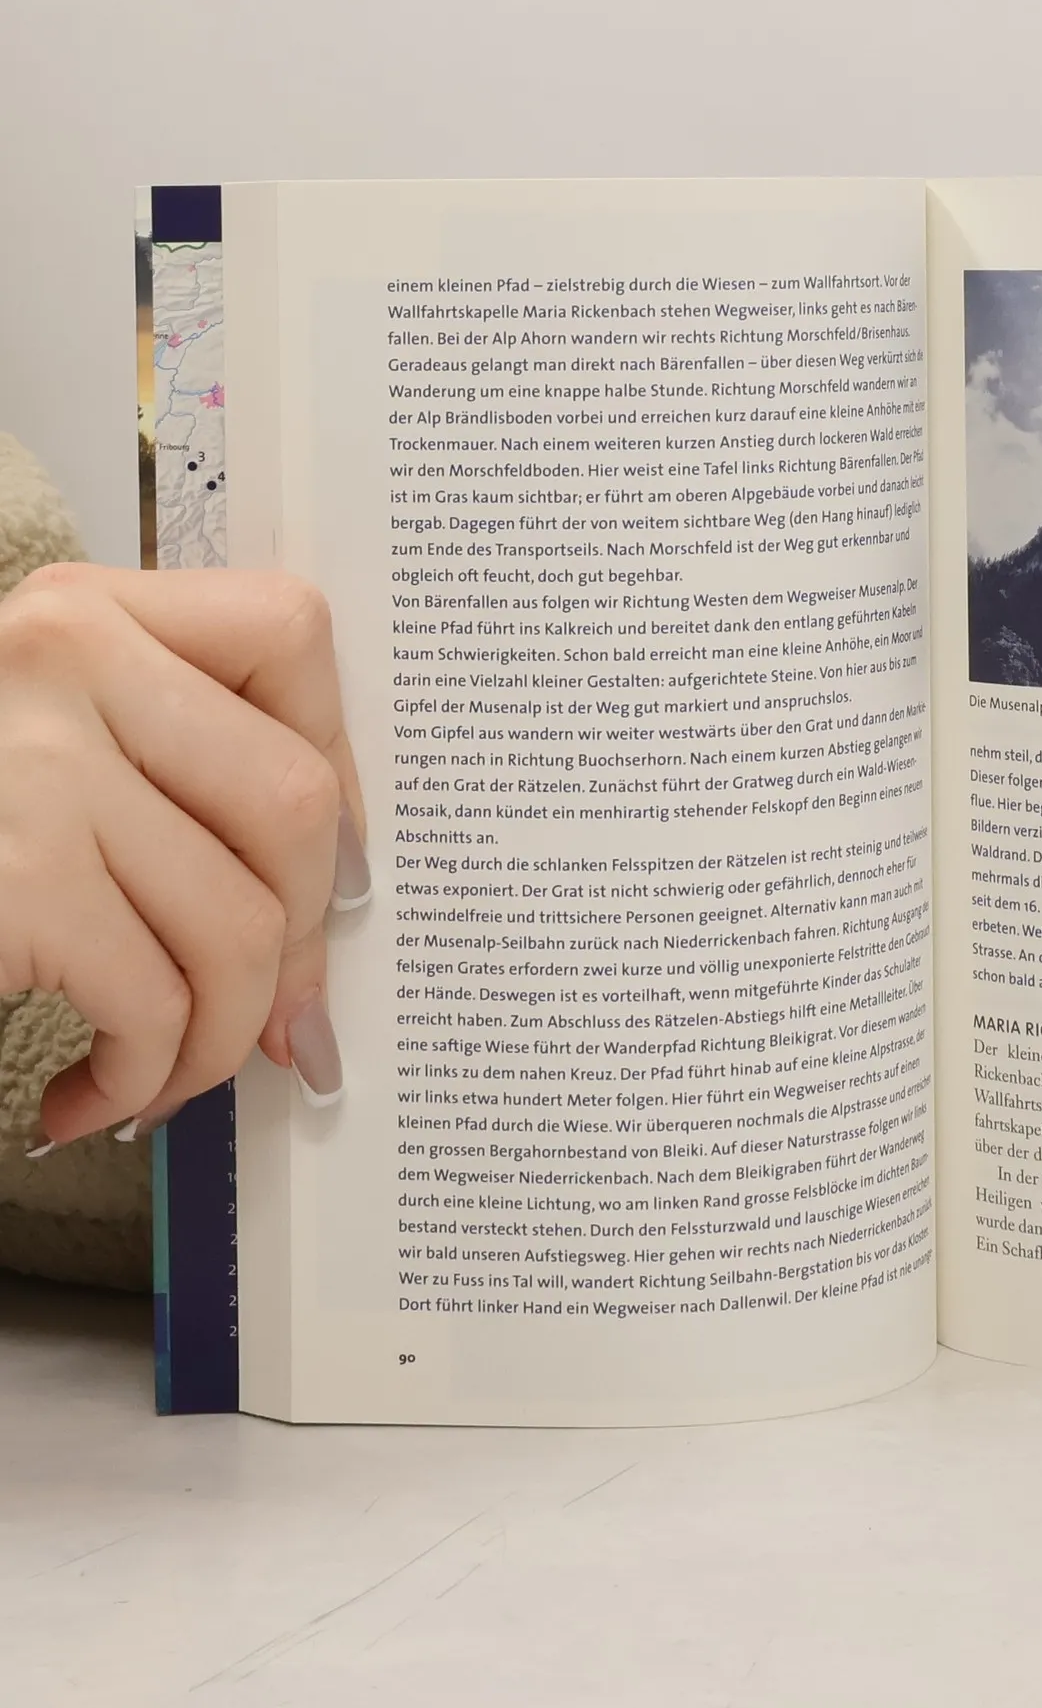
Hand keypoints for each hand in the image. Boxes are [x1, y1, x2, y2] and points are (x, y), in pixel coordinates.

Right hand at [0, 564, 366, 1148]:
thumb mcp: (54, 763)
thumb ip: (182, 791)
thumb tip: (324, 939)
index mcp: (85, 610)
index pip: (290, 635)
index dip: (343, 769)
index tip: (338, 873)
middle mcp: (60, 655)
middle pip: (295, 801)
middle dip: (301, 941)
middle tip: (265, 1017)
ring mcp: (31, 764)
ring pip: (243, 922)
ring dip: (218, 1037)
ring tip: (165, 1074)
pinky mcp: (11, 879)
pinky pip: (156, 1001)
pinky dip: (142, 1077)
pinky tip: (89, 1098)